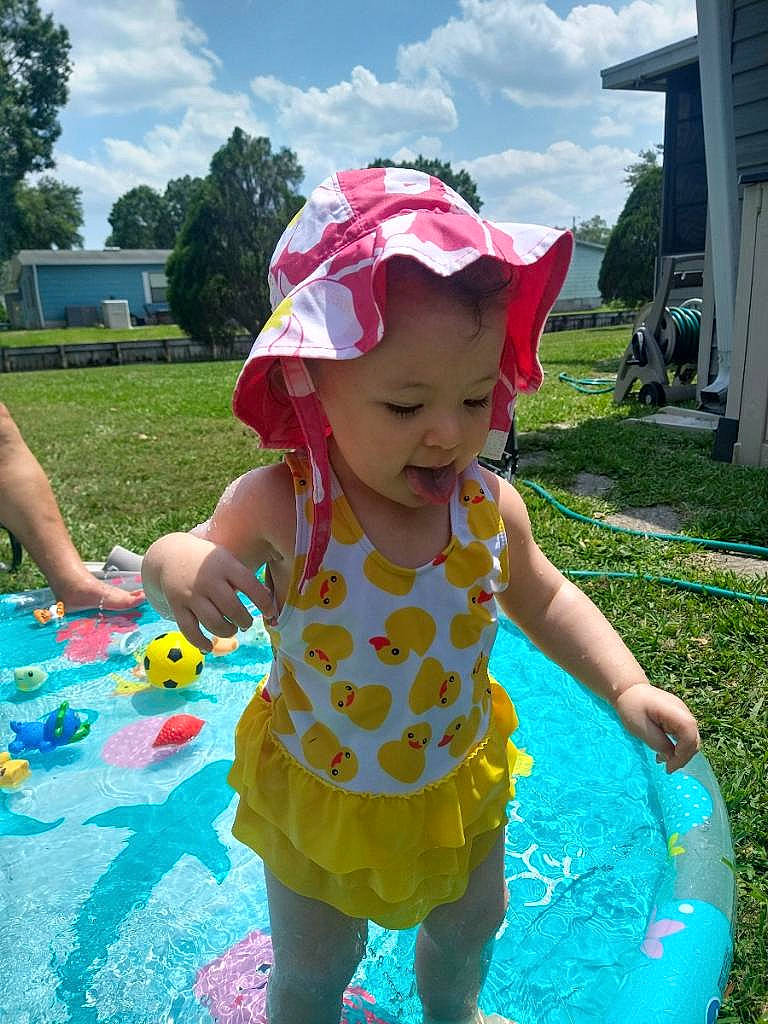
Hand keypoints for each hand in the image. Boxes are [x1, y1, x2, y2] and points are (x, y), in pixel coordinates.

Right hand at [143, 533, 274, 651]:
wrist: (171, 555)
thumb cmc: (209, 562)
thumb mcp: (228, 560)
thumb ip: (244, 579)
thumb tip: (268, 601)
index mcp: (225, 565)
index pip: (250, 585)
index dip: (264, 602)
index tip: (270, 613)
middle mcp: (208, 580)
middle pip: (232, 608)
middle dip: (244, 621)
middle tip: (246, 623)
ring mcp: (191, 594)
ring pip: (213, 622)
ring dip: (227, 631)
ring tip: (231, 629)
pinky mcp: (177, 606)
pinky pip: (189, 630)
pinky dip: (200, 642)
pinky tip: (209, 645)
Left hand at [613, 683, 699, 772]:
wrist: (628, 689)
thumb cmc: (632, 707)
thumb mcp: (642, 729)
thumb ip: (659, 744)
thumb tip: (670, 757)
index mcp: (678, 714)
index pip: (690, 739)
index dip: (682, 756)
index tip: (669, 767)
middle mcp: (685, 713)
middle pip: (693, 741)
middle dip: (682, 757)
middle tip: (667, 768)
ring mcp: (683, 714)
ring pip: (691, 739)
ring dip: (680, 753)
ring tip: (663, 761)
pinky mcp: (679, 717)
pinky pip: (684, 735)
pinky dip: (677, 746)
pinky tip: (664, 753)